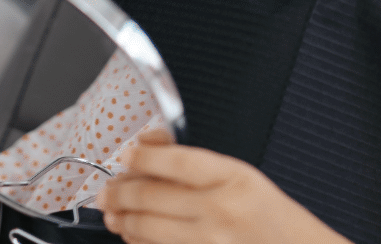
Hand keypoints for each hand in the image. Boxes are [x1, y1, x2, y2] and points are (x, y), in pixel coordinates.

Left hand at [99, 130, 345, 243]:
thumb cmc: (274, 218)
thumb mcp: (244, 176)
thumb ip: (199, 164)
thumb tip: (150, 147)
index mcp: (233, 178)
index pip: (174, 160)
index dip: (141, 156)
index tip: (127, 154)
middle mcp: (220, 210)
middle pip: (151, 194)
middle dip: (119, 190)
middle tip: (106, 189)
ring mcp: (210, 242)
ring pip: (147, 227)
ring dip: (121, 218)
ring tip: (111, 212)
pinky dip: (139, 241)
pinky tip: (132, 234)